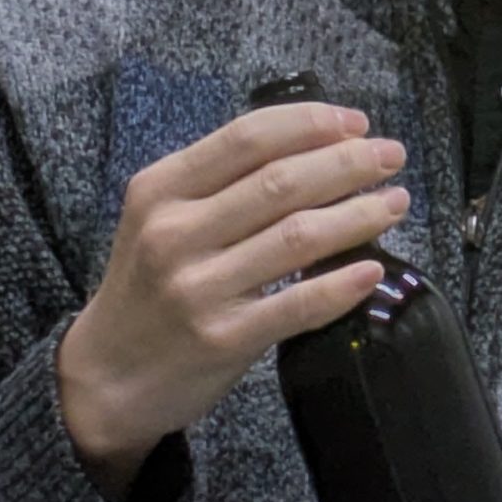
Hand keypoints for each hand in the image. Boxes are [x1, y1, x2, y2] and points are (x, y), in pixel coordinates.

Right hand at [56, 99, 408, 498]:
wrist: (106, 377)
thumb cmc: (147, 288)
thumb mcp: (158, 219)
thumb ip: (218, 184)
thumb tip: (314, 147)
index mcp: (160, 190)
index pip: (247, 138)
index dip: (311, 124)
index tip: (357, 123)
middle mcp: (175, 233)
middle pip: (280, 182)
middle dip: (348, 163)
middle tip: (393, 156)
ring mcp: (199, 289)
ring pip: (297, 237)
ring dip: (358, 215)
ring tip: (395, 203)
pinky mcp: (223, 339)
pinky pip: (298, 305)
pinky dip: (341, 284)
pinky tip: (373, 270)